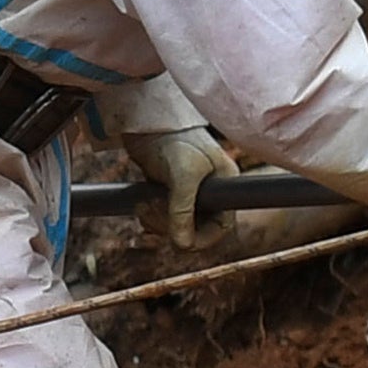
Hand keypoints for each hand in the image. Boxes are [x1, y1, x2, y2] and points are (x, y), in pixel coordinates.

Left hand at [121, 116, 223, 239]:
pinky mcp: (168, 189)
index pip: (222, 225)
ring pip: (176, 224)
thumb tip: (183, 245)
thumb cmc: (172, 140)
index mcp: (225, 183)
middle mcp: (210, 188)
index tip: (182, 242)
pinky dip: (151, 215)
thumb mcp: (182, 176)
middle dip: (173, 227)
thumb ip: (182, 211)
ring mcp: (188, 190)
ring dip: (158, 222)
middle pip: (195, 227)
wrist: (145, 121)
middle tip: (152, 212)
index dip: (203, 238)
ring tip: (145, 205)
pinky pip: (162, 216)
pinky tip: (142, 204)